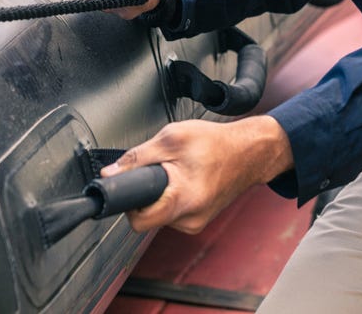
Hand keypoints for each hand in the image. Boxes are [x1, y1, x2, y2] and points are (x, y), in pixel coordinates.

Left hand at [100, 116, 294, 233]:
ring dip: (162, 193)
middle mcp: (189, 219)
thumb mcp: (173, 137)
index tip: (129, 187)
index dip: (128, 201)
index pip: (138, 220)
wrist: (250, 152)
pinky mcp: (199, 221)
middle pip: (148, 215)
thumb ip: (138, 156)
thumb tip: (111, 173)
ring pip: (160, 213)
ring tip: (180, 170)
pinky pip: (173, 212)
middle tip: (162, 168)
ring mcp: (195, 223)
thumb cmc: (218, 142)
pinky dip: (174, 196)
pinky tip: (188, 178)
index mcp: (183, 200)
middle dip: (148, 192)